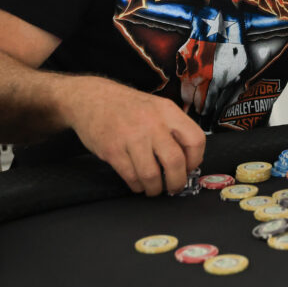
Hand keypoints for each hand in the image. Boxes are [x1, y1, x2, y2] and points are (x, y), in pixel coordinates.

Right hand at [62, 76, 204, 195]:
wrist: (92, 98)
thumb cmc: (129, 106)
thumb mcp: (157, 107)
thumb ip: (173, 129)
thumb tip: (188, 161)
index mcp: (168, 111)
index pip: (195, 140)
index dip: (196, 160)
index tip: (189, 168)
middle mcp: (152, 123)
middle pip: (175, 162)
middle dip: (177, 182)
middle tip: (174, 187)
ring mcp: (131, 137)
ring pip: (151, 174)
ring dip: (155, 188)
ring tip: (154, 188)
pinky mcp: (112, 150)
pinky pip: (131, 176)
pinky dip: (137, 185)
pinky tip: (138, 183)